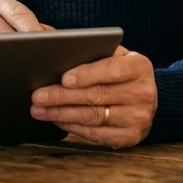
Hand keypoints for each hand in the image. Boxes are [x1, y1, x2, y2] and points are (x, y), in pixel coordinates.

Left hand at [29, 46, 156, 147]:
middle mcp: (144, 93)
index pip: (112, 69)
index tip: (64, 79)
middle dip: (62, 96)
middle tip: (38, 96)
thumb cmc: (118, 72)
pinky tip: (56, 120)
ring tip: (39, 110)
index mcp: (139, 66)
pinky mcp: (132, 137)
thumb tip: (54, 46)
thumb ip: (91, 52)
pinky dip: (72, 127)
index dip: (87, 74)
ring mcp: (140, 117)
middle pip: (97, 95)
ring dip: (61, 114)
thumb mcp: (112, 56)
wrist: (142, 97)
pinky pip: (96, 134)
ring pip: (93, 116)